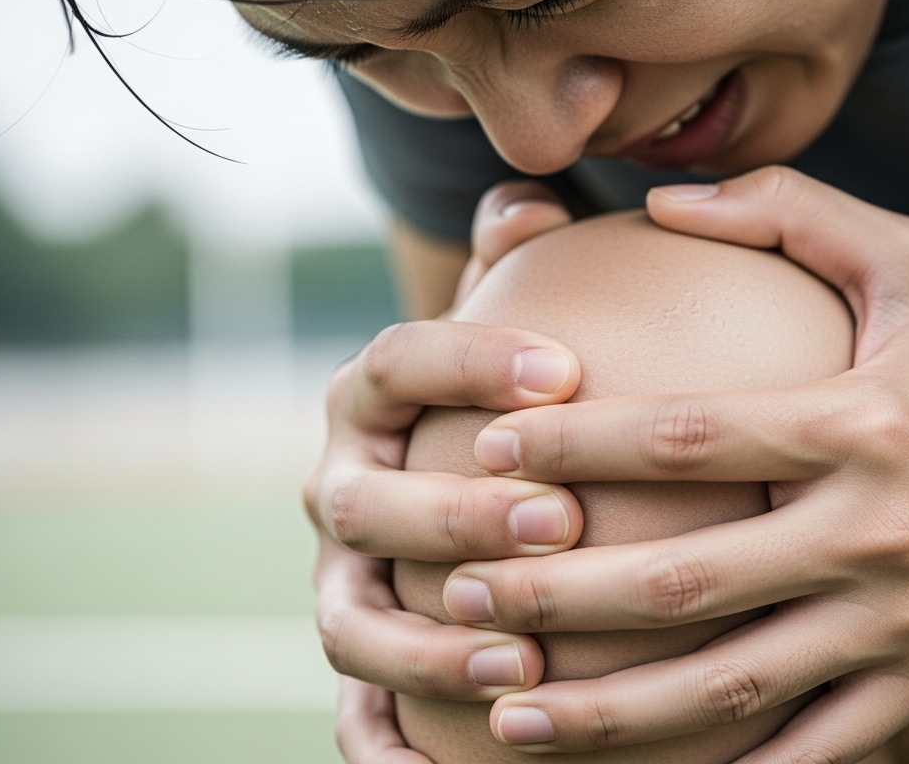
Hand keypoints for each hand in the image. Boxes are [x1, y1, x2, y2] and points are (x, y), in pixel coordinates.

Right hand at [306, 181, 582, 760]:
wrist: (464, 484)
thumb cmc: (511, 403)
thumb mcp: (517, 329)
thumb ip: (521, 267)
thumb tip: (529, 200)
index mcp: (371, 400)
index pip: (395, 363)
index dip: (466, 362)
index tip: (565, 370)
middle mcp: (344, 490)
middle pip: (368, 503)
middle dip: (453, 513)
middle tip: (557, 519)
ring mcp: (343, 583)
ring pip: (354, 622)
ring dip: (427, 649)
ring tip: (522, 664)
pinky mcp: (360, 666)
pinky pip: (356, 718)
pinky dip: (388, 751)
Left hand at [443, 167, 908, 761]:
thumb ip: (794, 212)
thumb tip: (666, 197)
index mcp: (863, 424)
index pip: (690, 437)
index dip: (579, 445)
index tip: (490, 446)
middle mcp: (878, 534)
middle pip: (690, 581)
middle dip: (560, 593)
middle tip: (460, 589)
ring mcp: (903, 623)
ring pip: (736, 685)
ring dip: (615, 711)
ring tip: (511, 712)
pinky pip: (820, 747)